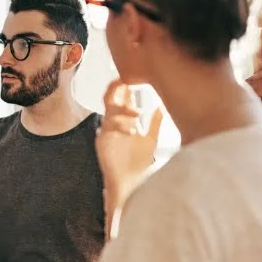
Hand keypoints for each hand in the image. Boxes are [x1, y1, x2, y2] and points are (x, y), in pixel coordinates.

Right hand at [96, 79, 161, 201]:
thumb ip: (154, 124)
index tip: (132, 76)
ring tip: (137, 113)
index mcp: (123, 122)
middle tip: (124, 79)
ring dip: (123, 109)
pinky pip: (108, 127)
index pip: (121, 99)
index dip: (125, 87)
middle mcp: (113, 125)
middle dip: (116, 88)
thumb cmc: (137, 164)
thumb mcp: (150, 140)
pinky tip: (132, 131)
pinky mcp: (102, 143)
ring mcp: (106, 133)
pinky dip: (121, 126)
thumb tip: (160, 107)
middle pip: (110, 100)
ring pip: (109, 111)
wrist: (130, 185)